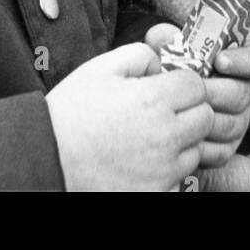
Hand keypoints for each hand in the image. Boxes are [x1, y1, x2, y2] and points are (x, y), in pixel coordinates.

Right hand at [45, 42, 212, 190]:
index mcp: (154, 100)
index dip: (183, 83)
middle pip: (204, 118)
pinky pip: (179, 180)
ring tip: (147, 139)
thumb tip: (162, 65)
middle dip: (189, 111)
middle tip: (161, 113)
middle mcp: (164, 136)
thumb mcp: (101, 68)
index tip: (167, 89)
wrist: (45, 160)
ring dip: (180, 143)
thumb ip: (140, 55)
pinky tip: (142, 163)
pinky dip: (168, 172)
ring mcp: (162, 170)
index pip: (197, 86)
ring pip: (195, 150)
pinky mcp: (155, 194)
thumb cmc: (70, 114)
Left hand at [143, 23, 249, 169]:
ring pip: (233, 124)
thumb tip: (163, 37)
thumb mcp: (164, 53)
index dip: (244, 61)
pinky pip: (221, 151)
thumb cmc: (164, 75)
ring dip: (207, 117)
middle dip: (217, 91)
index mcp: (235, 66)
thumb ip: (166, 40)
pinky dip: (201, 144)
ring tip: (184, 110)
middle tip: (196, 90)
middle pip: (244, 94)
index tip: (220, 60)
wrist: (153, 113)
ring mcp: (235, 123)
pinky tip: (182, 136)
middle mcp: (241, 94)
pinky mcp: (224, 150)